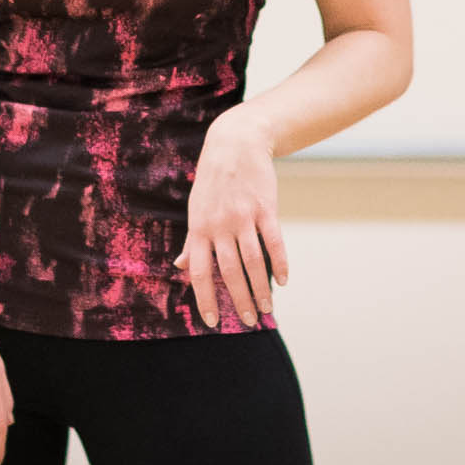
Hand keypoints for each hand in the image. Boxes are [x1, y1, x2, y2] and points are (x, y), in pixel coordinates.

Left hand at [172, 115, 288, 327]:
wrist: (235, 143)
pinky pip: (274, 242)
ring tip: (267, 309)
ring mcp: (243, 216)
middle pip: (229, 272)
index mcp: (199, 228)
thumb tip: (180, 266)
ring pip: (253, 262)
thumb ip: (192, 240)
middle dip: (239, 300)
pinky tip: (284, 281)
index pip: (199, 271)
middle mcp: (219, 225)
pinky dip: (281, 264)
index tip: (213, 321)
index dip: (205, 298)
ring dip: (261, 288)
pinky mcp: (265, 208)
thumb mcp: (195, 208)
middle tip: (250, 321)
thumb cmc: (212, 180)